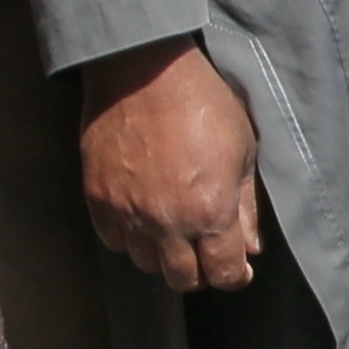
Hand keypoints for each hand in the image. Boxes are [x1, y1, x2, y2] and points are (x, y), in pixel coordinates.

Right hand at [77, 37, 267, 291]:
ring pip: (146, 263)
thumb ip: (246, 207)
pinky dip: (130, 236)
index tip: (238, 267)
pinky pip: (113, 240)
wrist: (144, 69)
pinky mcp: (98, 198)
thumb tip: (250, 248)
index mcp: (210, 212)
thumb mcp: (242, 150)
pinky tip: (143, 216)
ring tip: (173, 229)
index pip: (224, 274)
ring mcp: (128, 212)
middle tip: (206, 251)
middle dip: (200, 271)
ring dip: (163, 254)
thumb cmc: (202, 102)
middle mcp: (168, 222)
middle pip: (183, 279)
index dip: (235, 276)